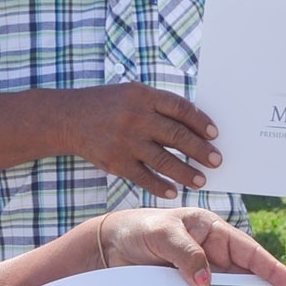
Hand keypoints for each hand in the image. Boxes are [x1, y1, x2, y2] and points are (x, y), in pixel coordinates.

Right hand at [63, 83, 220, 198]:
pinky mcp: (115, 162)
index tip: (215, 134)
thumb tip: (196, 127)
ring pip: (164, 161)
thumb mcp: (133, 94)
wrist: (68, 118)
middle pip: (177, 136)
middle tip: (217, 160)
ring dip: (186, 173)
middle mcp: (136, 118)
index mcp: (143, 96)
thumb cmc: (109, 106)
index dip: (200, 122)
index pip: (180, 109)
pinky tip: (173, 190)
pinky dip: (160, 186)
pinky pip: (144, 177)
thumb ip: (160, 107)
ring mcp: (125, 141)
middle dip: (200, 150)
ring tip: (201, 180)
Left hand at [96, 208, 285, 285]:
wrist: (106, 249)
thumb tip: (206, 283)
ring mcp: (199, 278)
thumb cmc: (137, 230)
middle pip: (244, 278)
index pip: (249, 252)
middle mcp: (211, 256)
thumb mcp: (162, 234)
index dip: (271, 269)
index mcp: (213, 233)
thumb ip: (186, 254)